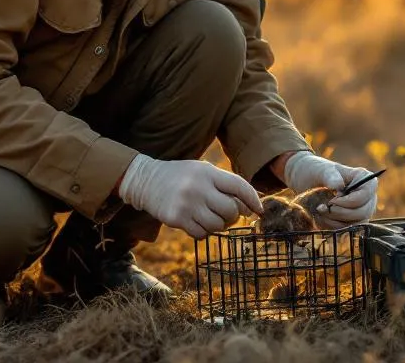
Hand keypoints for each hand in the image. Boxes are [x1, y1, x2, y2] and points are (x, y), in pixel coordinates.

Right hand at [117, 154, 262, 238]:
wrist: (146, 180)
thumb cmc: (181, 176)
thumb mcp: (202, 171)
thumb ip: (224, 184)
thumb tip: (249, 207)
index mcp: (208, 172)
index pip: (239, 186)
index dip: (253, 200)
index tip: (259, 211)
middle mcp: (198, 187)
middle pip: (231, 210)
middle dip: (233, 217)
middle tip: (226, 215)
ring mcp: (187, 204)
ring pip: (217, 225)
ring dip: (218, 226)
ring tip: (210, 219)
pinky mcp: (176, 218)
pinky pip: (201, 234)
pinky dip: (203, 233)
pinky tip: (196, 223)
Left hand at [283, 152, 377, 228]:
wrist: (309, 183)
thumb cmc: (318, 172)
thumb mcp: (322, 170)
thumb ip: (330, 176)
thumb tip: (338, 186)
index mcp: (364, 179)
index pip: (367, 194)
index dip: (350, 201)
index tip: (333, 200)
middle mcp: (368, 197)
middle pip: (363, 212)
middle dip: (341, 213)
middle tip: (324, 207)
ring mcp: (362, 211)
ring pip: (356, 224)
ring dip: (335, 220)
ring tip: (320, 209)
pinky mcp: (353, 221)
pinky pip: (347, 230)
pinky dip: (332, 225)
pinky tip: (322, 216)